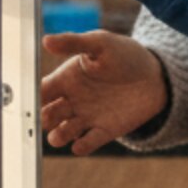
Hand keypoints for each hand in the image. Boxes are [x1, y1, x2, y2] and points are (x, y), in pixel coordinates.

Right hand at [42, 31, 167, 153]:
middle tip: (47, 118)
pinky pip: (86, 144)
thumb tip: (46, 41)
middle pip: (47, 115)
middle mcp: (72, 100)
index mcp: (67, 79)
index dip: (32, 96)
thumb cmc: (125, 54)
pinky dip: (80, 147)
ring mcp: (87, 117)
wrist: (156, 75)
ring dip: (57, 136)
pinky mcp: (104, 131)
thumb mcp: (100, 43)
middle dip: (43, 118)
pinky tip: (80, 144)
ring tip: (60, 134)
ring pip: (61, 133)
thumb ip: (73, 43)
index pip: (41, 91)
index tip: (31, 100)